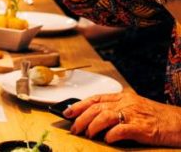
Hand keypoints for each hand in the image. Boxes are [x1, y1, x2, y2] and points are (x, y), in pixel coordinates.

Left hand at [66, 90, 180, 145]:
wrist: (179, 122)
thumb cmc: (157, 118)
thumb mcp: (135, 109)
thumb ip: (118, 111)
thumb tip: (95, 120)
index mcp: (124, 97)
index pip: (96, 98)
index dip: (79, 105)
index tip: (67, 112)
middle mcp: (127, 102)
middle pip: (97, 107)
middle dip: (81, 117)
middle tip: (73, 128)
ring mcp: (135, 114)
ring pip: (106, 115)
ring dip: (92, 126)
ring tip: (87, 134)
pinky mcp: (143, 128)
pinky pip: (122, 129)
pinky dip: (111, 134)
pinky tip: (106, 140)